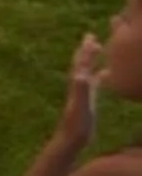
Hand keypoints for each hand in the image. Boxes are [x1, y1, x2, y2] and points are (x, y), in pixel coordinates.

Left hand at [61, 33, 104, 147]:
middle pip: (81, 64)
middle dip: (85, 50)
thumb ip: (81, 90)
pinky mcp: (87, 101)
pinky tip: (106, 73)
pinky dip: (100, 76)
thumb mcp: (81, 106)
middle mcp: (78, 87)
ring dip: (91, 60)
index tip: (91, 37)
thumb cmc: (76, 126)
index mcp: (77, 86)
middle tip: (90, 35)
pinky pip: (95, 84)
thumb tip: (81, 74)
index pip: (82, 64)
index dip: (86, 51)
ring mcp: (82, 94)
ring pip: (87, 72)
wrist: (70, 140)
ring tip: (97, 48)